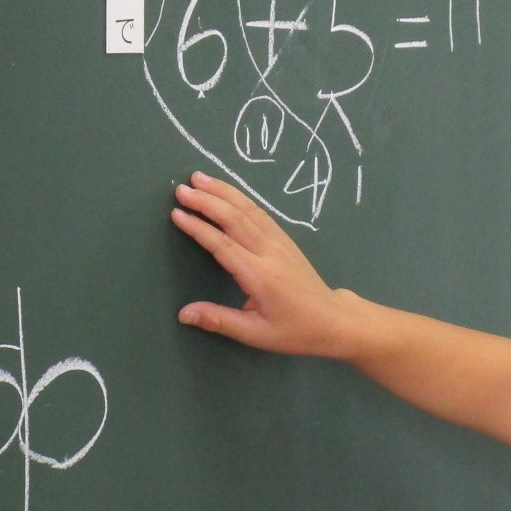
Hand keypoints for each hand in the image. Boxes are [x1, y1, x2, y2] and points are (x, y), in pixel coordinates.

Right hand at [171, 171, 350, 355]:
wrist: (332, 319)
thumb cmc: (294, 330)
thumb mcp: (256, 334)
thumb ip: (219, 320)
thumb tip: (183, 314)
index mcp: (260, 275)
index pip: (223, 245)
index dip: (199, 228)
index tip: (177, 214)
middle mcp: (270, 252)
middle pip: (235, 219)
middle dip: (207, 201)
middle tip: (181, 189)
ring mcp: (280, 242)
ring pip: (249, 210)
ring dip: (223, 191)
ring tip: (199, 177)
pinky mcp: (285, 239)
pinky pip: (260, 213)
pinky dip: (240, 198)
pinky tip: (226, 190)